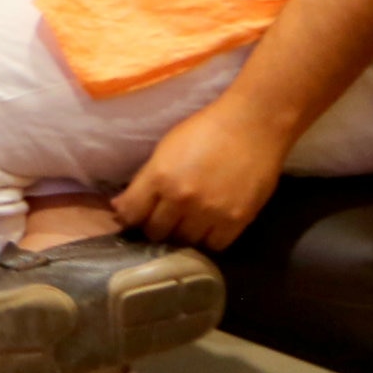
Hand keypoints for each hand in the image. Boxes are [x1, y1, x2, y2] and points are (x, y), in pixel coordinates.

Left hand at [115, 99, 289, 248]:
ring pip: (184, 242)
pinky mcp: (237, 220)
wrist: (252, 126)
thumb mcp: (165, 149)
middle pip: (156, 232)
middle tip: (162, 220)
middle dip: (155, 227)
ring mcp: (210, 212)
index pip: (131, 214)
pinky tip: (208, 228)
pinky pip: (214, 246)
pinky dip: (209, 240)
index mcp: (160, 176)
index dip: (128, 218)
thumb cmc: (205, 131)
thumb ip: (145, 181)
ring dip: (182, 235)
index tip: (133, 218)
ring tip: (187, 223)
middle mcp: (182, 198)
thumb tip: (121, 208)